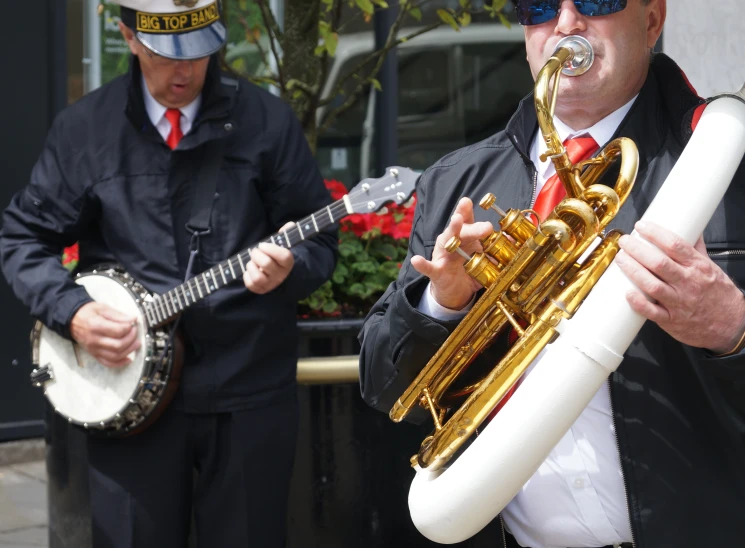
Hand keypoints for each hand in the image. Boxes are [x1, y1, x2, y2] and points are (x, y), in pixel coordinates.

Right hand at [69, 302, 140, 367]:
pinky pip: (107, 363)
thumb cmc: (88, 313)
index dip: (129, 328)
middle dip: (131, 339)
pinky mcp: (94, 354)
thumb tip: (133, 319)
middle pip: (118, 345)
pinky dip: (119, 363)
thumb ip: (118, 315)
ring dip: (129, 351)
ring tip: (136, 343)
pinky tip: (128, 359)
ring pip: (115, 356)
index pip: (118, 331)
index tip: (132, 324)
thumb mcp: (103, 308)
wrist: (72, 320)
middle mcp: (94, 340)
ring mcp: (94, 349)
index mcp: (96, 326)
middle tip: (135, 332)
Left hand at [243, 222, 294, 293]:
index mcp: (288, 263)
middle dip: (256, 254)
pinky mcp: (261, 290)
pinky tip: (250, 270)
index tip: (263, 245)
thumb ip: (287, 233)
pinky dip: (247, 276)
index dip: (271, 248)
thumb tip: (289, 226)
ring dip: (251, 266)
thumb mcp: (284, 243)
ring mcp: (271, 284)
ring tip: (252, 262)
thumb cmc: (278, 255)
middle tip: (255, 251)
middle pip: (266, 264)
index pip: (283, 256)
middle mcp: (280, 275)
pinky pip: (250, 284)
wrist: (279, 273)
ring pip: (258, 277)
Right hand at [410, 197, 493, 309]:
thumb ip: (496, 251)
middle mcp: (451, 242)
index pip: (466, 221)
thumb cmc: (467, 270)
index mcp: (464, 237)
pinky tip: (416, 260)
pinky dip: (422, 264)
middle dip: (472, 226)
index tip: (468, 201)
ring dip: (452, 231)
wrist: (454, 293)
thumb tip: (514, 243)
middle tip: (486, 226)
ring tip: (455, 221)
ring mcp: (442, 256)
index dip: (466, 210)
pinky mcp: (436, 272)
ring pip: (446, 242)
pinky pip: (428, 268)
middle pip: (460, 230)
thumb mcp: (484, 260)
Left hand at [616, 220, 744, 353]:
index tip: (641, 226)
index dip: (655, 233)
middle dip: (637, 250)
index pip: (675, 245)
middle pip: (659, 263)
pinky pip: (652, 312)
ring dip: (633, 271)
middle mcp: (688, 283)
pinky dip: (638, 303)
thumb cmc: (718, 294)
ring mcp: (679, 302)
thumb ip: (696, 249)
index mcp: (698, 267)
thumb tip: (690, 227)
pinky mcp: (672, 321)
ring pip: (652, 285)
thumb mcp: (711, 267)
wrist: (731, 324)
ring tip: (621, 259)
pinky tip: (627, 293)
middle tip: (624, 241)